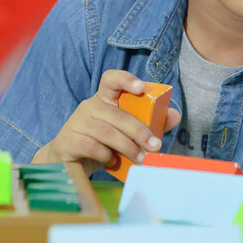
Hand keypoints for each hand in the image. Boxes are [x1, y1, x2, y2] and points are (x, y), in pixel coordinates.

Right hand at [31, 70, 180, 175]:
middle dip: (140, 131)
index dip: (125, 79)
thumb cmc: (103, 143)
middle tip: (155, 146)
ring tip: (140, 159)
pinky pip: (92, 147)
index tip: (141, 88)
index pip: (111, 79)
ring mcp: (76, 122)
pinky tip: (112, 162)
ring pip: (107, 132)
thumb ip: (150, 122)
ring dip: (128, 147)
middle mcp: (89, 106)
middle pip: (117, 114)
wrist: (68, 163)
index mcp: (105, 98)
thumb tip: (175, 115)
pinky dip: (106, 156)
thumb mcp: (126, 132)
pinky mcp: (67, 140)